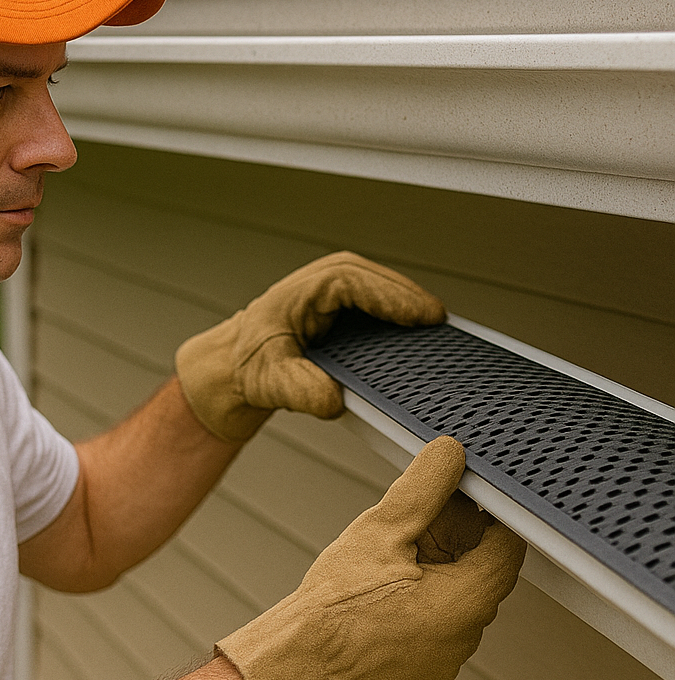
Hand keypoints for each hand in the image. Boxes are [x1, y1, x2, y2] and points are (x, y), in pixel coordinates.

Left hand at [174, 251, 443, 442]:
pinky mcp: (346, 306)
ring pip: (384, 288)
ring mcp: (337, 291)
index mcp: (307, 289)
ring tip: (439, 329)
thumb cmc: (250, 366)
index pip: (359, 284)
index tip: (424, 317)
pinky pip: (380, 302)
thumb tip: (334, 399)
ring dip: (409, 305)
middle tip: (441, 323)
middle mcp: (325, 282)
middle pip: (380, 280)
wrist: (237, 366)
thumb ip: (301, 391)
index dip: (395, 299)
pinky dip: (399, 314)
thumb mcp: (270, 382)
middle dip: (412, 299)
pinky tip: (418, 336)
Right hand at [216, 436, 525, 679]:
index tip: (459, 494)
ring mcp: (448, 656)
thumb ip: (425, 487)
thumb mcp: (382, 529)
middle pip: (482, 567)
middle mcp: (468, 635)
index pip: (509, 544)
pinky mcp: (426, 666)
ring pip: (457, 593)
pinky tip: (384, 587)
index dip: (488, 511)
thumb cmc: (336, 607)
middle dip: (453, 538)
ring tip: (391, 557)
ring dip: (435, 567)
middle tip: (411, 524)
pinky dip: (421, 597)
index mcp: (468, 601)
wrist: (299, 665)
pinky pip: (438, 619)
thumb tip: (450, 455)